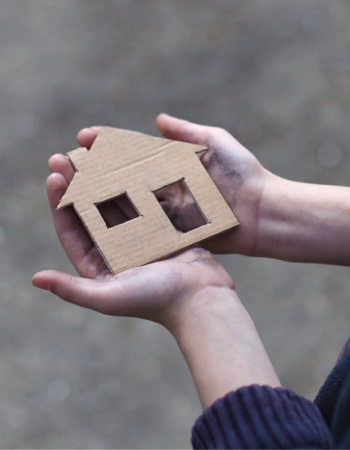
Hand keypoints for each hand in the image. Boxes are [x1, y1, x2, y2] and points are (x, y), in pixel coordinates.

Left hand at [32, 151, 234, 325]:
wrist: (203, 298)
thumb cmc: (156, 300)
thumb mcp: (109, 298)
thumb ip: (72, 290)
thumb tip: (35, 279)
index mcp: (100, 267)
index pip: (72, 231)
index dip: (60, 203)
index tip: (53, 176)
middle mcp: (116, 252)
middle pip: (90, 212)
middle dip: (75, 185)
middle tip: (63, 156)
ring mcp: (138, 240)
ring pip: (114, 203)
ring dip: (101, 179)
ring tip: (89, 153)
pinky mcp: (159, 230)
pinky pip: (141, 202)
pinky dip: (132, 184)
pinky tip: (123, 163)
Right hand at [77, 114, 270, 255]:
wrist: (263, 213)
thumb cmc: (244, 174)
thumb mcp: (216, 143)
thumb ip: (187, 132)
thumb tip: (156, 119)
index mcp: (172, 165)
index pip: (131, 151)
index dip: (108, 143)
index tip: (83, 136)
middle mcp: (163, 188)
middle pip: (121, 176)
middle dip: (93, 167)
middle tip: (64, 160)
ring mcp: (165, 211)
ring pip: (124, 201)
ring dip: (96, 193)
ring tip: (68, 184)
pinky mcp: (169, 233)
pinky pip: (138, 225)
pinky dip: (115, 219)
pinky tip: (90, 213)